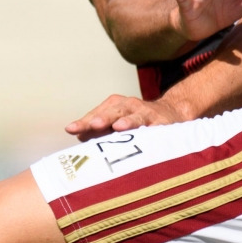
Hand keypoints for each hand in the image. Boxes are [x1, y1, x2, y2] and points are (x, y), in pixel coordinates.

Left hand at [66, 94, 185, 139]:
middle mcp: (129, 106)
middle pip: (114, 112)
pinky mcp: (163, 122)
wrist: (171, 114)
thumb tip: (80, 136)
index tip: (70, 129)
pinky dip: (151, 130)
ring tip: (119, 127)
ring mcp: (146, 113)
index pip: (96, 115)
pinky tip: (147, 135)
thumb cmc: (136, 123)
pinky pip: (156, 127)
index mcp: (114, 106)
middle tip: (93, 125)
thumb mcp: (115, 125)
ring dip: (127, 121)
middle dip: (103, 118)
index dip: (84, 122)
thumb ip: (98, 131)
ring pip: (135, 116)